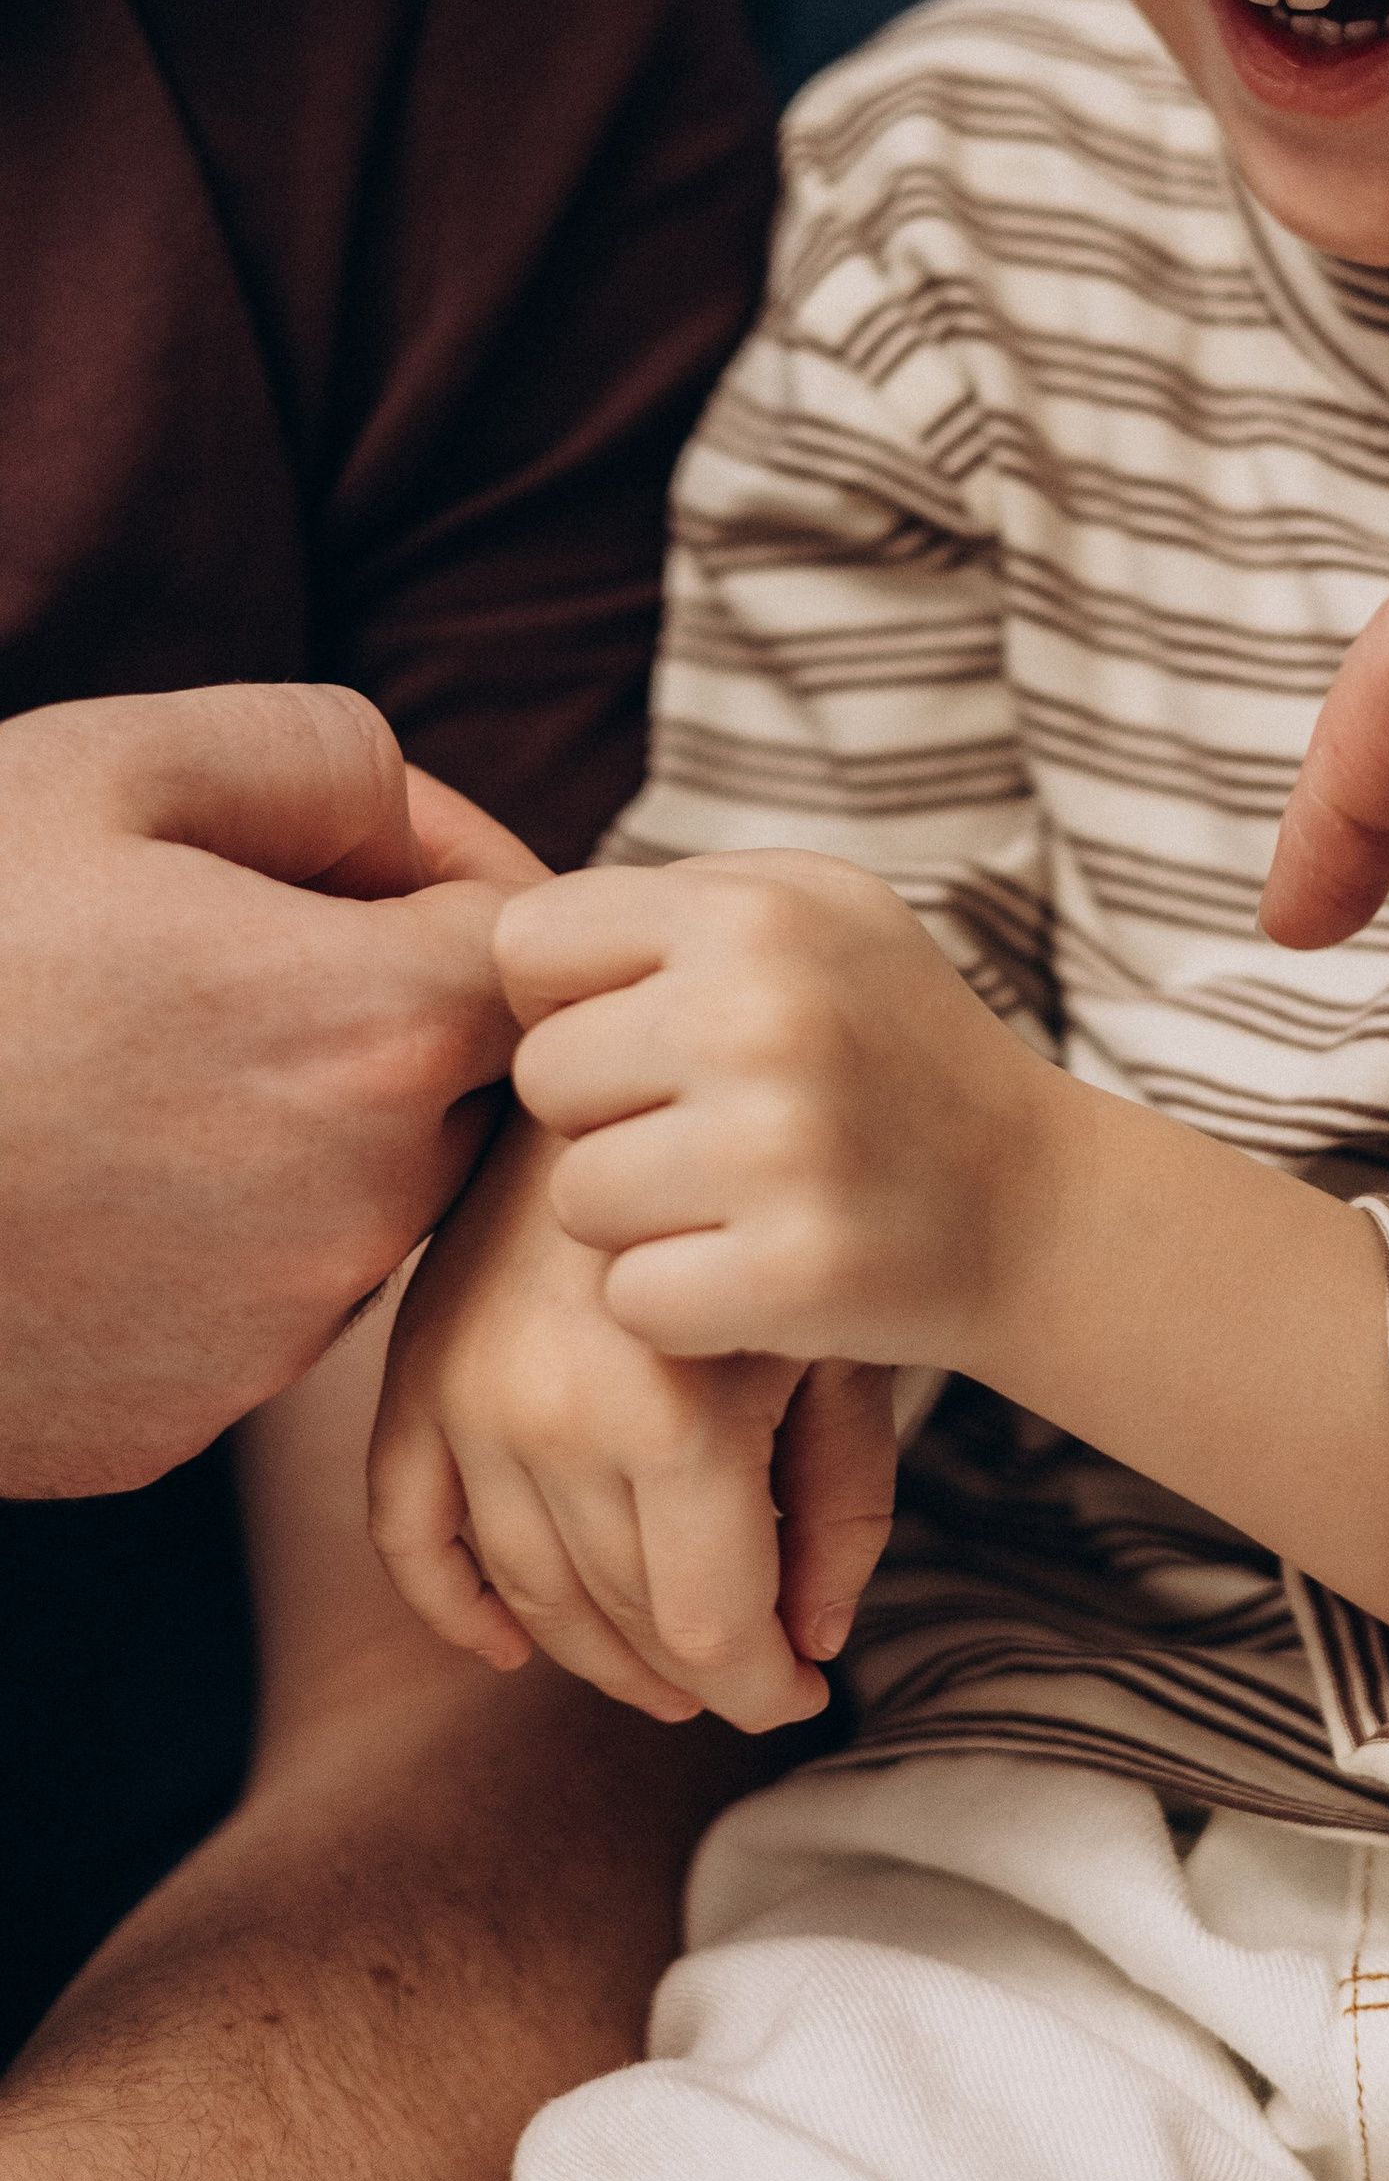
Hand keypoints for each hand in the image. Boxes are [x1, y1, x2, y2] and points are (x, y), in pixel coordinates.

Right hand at [0, 685, 538, 1498]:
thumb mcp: (103, 767)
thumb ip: (322, 756)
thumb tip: (414, 824)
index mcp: (383, 1031)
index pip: (533, 950)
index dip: (452, 875)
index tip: (347, 851)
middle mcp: (369, 1206)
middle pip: (457, 1084)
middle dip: (376, 1006)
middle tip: (208, 944)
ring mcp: (274, 1337)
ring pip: (352, 1200)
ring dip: (286, 1126)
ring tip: (112, 1061)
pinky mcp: (178, 1425)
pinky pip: (238, 1307)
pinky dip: (187, 1242)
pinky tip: (62, 1182)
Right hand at [369, 1110, 898, 1731]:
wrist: (666, 1056)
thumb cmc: (792, 1197)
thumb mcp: (847, 1343)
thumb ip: (840, 1504)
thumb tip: (812, 1648)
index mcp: (671, 1415)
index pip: (709, 1627)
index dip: (761, 1688)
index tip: (803, 1693)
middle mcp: (550, 1416)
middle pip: (620, 1618)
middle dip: (695, 1673)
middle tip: (749, 1676)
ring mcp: (467, 1396)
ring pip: (527, 1589)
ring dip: (594, 1652)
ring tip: (666, 1671)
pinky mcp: (414, 1368)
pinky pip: (405, 1524)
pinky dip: (452, 1603)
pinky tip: (509, 1647)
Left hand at [499, 854, 1055, 1371]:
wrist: (1039, 1205)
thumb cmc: (890, 1048)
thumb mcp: (813, 915)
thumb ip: (667, 901)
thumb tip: (497, 933)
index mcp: (755, 909)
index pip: (526, 948)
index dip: (572, 1003)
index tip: (650, 1039)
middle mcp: (764, 1014)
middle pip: (543, 1079)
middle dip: (606, 1116)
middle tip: (710, 1131)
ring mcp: (782, 1149)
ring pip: (576, 1200)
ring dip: (640, 1218)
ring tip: (740, 1199)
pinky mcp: (795, 1275)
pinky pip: (632, 1299)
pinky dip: (681, 1305)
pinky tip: (756, 1271)